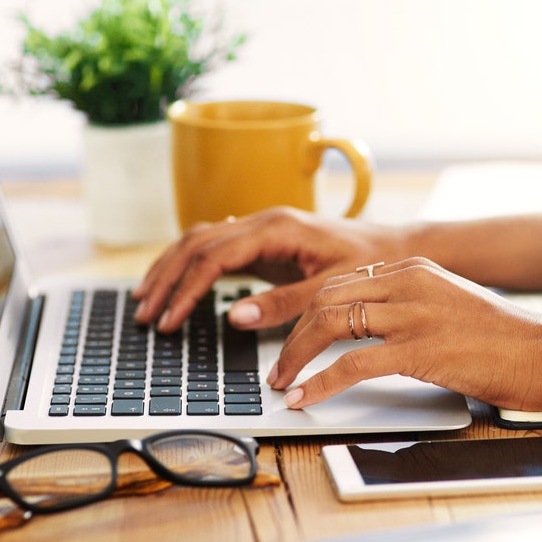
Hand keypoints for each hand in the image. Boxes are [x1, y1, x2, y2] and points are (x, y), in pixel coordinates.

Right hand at [133, 207, 406, 332]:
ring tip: (147, 300)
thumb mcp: (330, 289)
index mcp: (277, 227)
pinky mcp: (264, 242)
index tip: (170, 320)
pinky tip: (175, 283)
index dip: (186, 289)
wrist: (395, 248)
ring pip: (200, 240)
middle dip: (166, 279)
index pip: (213, 256)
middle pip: (196, 243)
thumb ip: (284, 303)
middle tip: (145, 314)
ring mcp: (261, 228)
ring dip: (170, 268)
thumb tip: (236, 316)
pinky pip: (215, 247)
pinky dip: (189, 265)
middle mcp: (263, 221)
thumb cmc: (370, 264)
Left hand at [269, 257, 541, 410]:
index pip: (340, 282)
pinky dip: (319, 382)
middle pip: (326, 299)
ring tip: (282, 383)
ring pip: (330, 324)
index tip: (290, 337)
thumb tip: (367, 331)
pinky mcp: (420, 349)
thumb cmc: (505, 339)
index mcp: (413, 269)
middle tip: (277, 366)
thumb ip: (410, 307)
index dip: (305, 312)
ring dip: (296, 357)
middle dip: (292, 334)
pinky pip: (352, 364)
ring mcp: (413, 314)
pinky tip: (305, 398)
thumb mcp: (449, 305)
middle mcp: (408, 283)